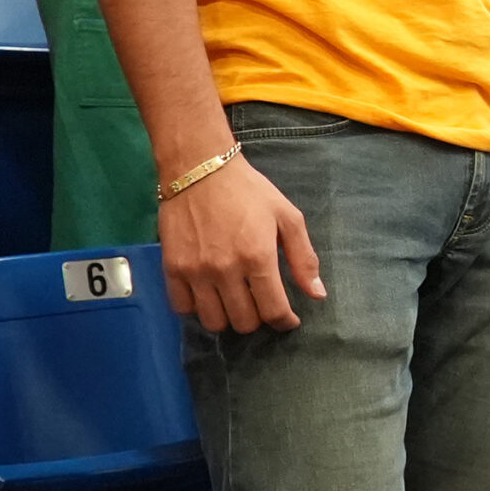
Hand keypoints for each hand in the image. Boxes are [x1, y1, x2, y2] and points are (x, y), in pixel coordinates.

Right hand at [159, 153, 324, 332]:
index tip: (288, 319)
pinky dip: (197, 309)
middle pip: (244, 321)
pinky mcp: (171, 268)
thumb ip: (304, 258)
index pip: (273, 310)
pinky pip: (182, 308)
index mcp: (258, 257)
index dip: (285, 321)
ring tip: (236, 302)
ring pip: (213, 322)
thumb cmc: (249, 191)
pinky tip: (209, 295)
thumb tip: (318, 294)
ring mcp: (195, 271)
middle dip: (259, 318)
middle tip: (261, 304)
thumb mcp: (287, 217)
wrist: (200, 168)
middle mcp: (225, 269)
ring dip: (228, 318)